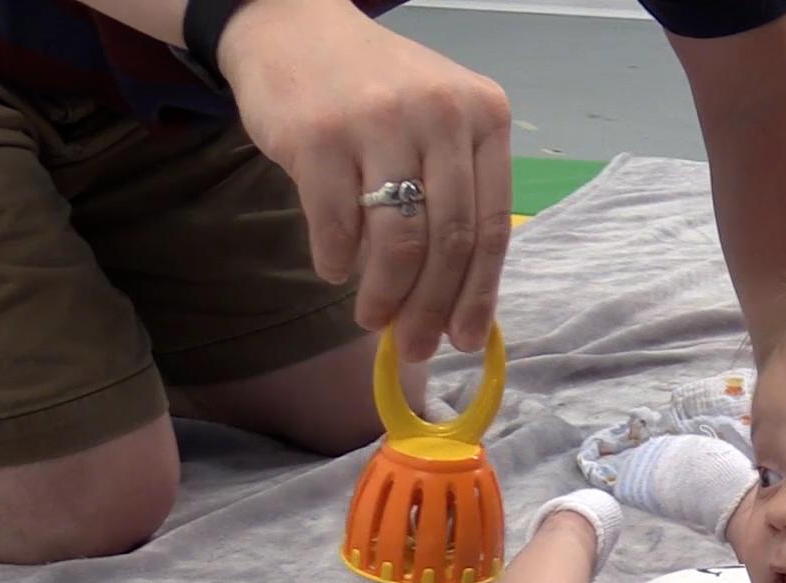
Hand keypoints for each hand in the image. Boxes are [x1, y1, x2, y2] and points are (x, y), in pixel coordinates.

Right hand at [216, 0, 512, 362]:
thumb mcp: (437, 124)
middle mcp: (440, 115)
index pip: (493, 226)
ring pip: (398, 241)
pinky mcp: (318, 135)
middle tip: (416, 347)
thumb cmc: (376, 92)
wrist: (292, 26)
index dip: (481, 294)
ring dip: (385, 296)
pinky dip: (335, 261)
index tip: (467, 340)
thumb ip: (457, 196)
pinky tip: (333, 271)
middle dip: (433, 308)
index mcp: (484, 117)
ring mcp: (379, 122)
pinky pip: (335, 224)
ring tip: (373, 319)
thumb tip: (462, 301)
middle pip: (450, 241)